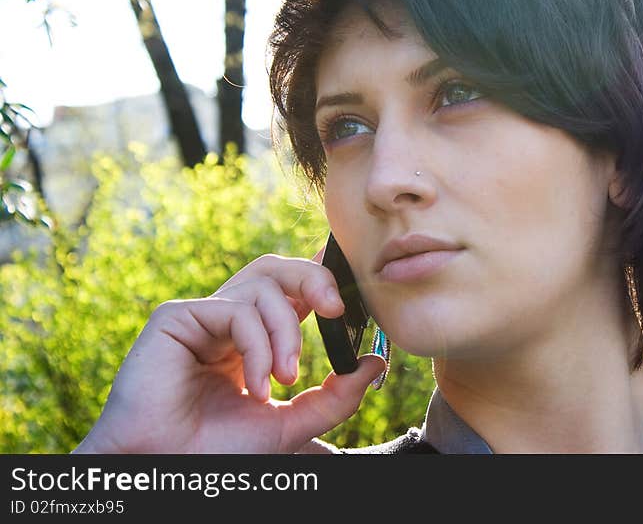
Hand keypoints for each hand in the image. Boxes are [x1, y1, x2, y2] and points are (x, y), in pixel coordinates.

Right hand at [73, 252, 384, 453]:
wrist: (167, 472)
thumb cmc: (219, 452)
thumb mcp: (291, 425)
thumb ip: (335, 397)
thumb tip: (375, 363)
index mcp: (252, 337)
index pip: (291, 290)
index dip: (320, 277)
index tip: (350, 285)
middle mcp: (227, 320)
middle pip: (276, 269)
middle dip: (314, 279)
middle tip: (336, 309)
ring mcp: (201, 316)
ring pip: (262, 286)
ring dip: (286, 332)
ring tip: (286, 377)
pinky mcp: (176, 318)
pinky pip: (236, 311)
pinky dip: (258, 346)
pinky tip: (256, 385)